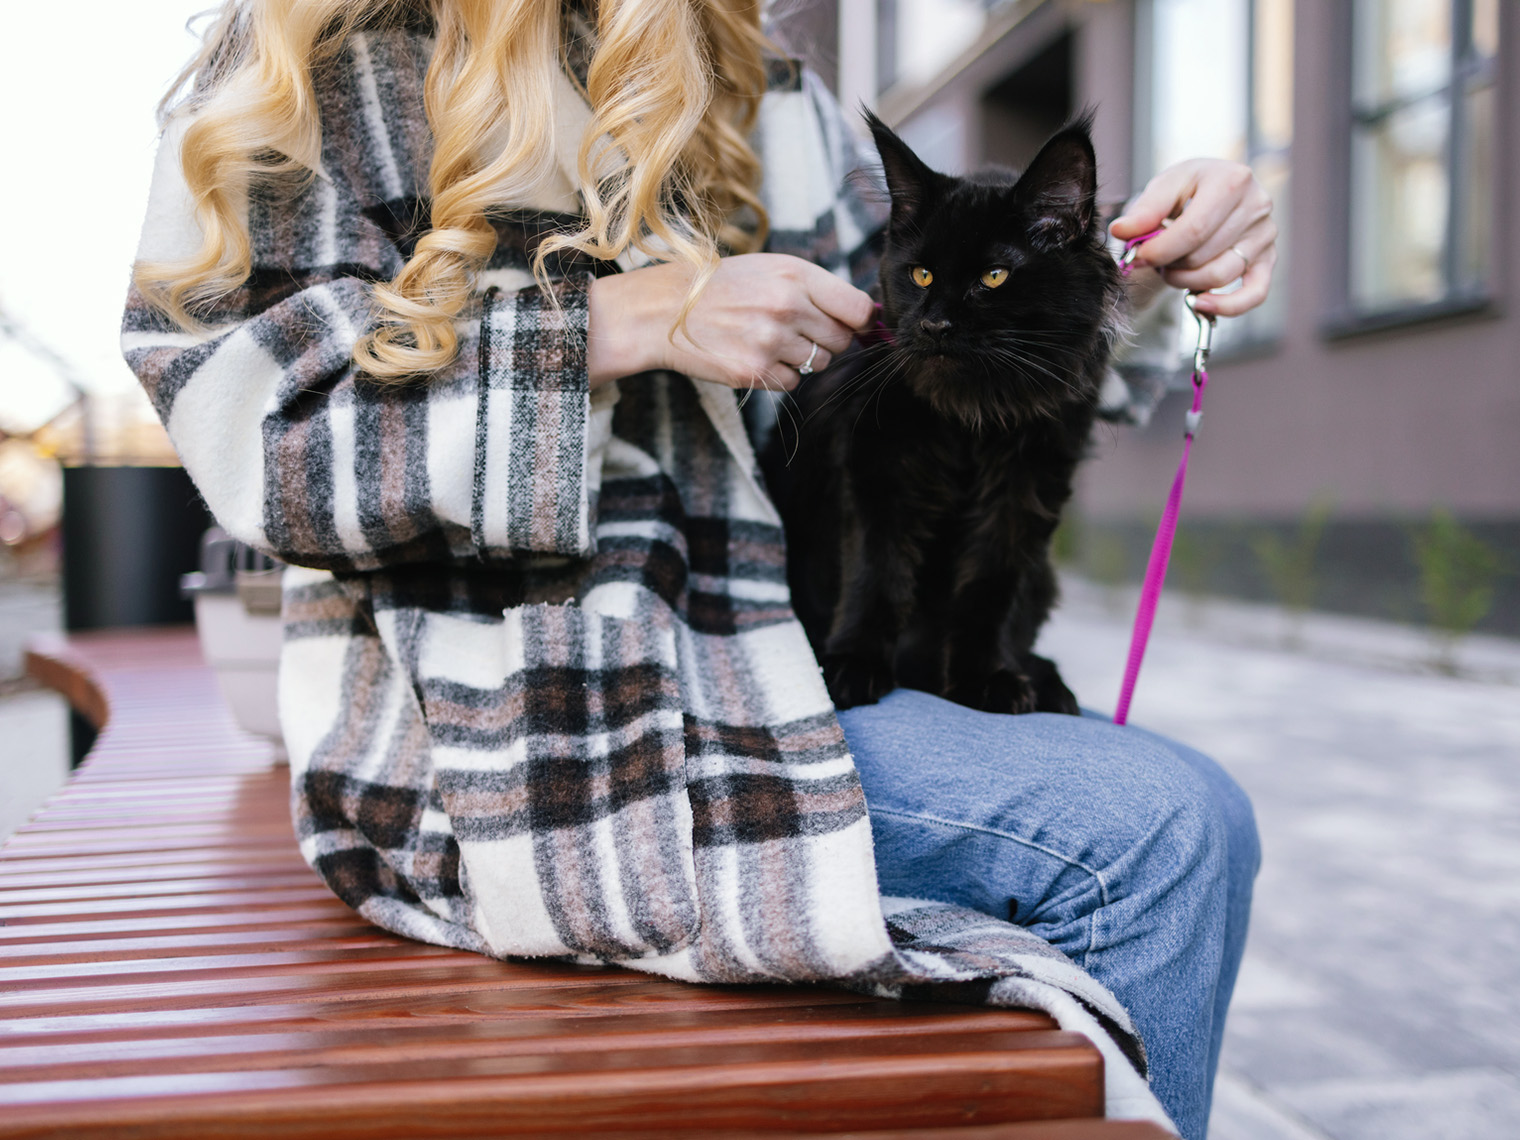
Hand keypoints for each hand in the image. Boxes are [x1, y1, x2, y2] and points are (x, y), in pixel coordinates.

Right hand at [586, 253, 874, 390]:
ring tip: (767, 340)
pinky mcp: (753, 371)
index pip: (858, 308)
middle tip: (794, 330)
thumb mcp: (770, 269)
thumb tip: (869, 319)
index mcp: (795, 274)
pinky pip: (792, 384)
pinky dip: (779, 376)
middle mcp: (786, 305)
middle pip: (840, 340)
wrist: (664, 310)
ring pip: (818, 364)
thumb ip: (818, 289)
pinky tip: (754, 356)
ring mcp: (769, 340)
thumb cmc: (722, 287)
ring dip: (800, 358)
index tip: (854, 326)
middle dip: (825, 339)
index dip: (861, 322)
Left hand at [1108, 158, 1277, 317]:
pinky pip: (1254, 294)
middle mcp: (1257, 206)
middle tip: (1156, 259)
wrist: (1215, 188)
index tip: (1138, 258)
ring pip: (1219, 276)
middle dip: (1170, 264)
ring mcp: (1265, 234)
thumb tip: (1122, 231)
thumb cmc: (1189, 188)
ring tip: (1171, 268)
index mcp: (1232, 181)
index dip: (1160, 251)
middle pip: (1203, 256)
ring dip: (1185, 281)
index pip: (1193, 230)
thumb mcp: (1164, 187)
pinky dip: (1226, 306)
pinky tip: (1199, 303)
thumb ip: (1144, 210)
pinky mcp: (1268, 258)